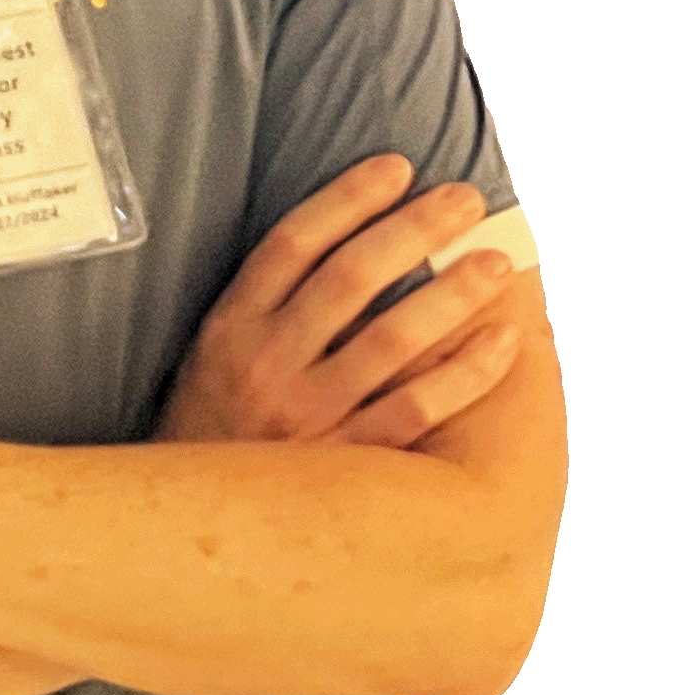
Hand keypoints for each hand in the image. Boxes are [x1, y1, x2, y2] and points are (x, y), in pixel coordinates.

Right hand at [157, 155, 523, 449]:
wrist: (192, 527)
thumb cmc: (218, 426)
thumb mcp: (215, 354)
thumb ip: (266, 305)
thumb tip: (344, 239)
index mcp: (232, 327)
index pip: (293, 244)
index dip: (347, 198)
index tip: (397, 166)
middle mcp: (268, 364)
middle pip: (350, 279)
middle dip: (413, 230)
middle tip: (466, 201)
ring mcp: (308, 416)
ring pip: (392, 341)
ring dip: (451, 294)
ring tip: (495, 263)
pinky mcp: (345, 466)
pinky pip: (415, 412)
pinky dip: (464, 374)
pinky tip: (502, 343)